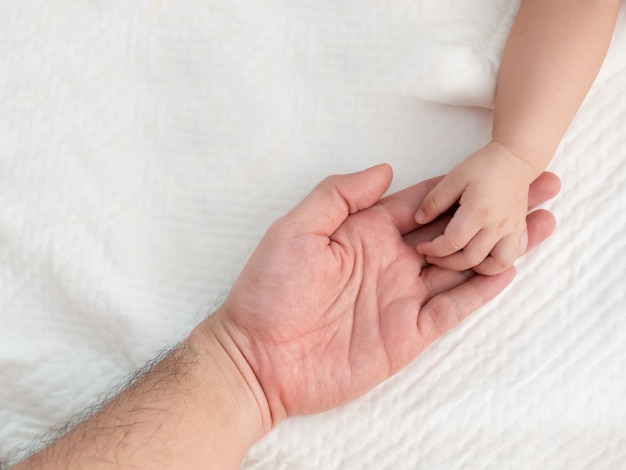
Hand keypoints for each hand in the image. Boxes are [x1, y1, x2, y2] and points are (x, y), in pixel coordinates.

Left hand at [206, 164, 558, 429]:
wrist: (259, 357)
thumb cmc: (269, 290)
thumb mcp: (296, 230)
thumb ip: (339, 196)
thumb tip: (385, 170)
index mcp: (366, 232)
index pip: (424, 203)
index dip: (461, 186)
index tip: (496, 166)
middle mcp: (391, 261)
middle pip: (454, 230)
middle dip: (494, 210)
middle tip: (538, 188)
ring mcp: (402, 297)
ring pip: (462, 266)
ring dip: (499, 246)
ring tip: (540, 224)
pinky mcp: (408, 333)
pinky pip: (452, 307)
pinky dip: (480, 290)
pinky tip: (508, 269)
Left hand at [415, 142, 540, 274]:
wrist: (516, 159)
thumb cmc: (483, 166)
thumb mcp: (453, 178)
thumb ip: (434, 200)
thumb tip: (418, 219)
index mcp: (477, 211)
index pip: (452, 242)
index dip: (434, 249)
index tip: (422, 247)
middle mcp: (496, 225)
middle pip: (471, 258)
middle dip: (447, 263)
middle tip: (433, 257)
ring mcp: (511, 230)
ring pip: (496, 265)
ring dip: (476, 268)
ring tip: (459, 261)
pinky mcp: (519, 232)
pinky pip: (511, 257)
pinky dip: (497, 264)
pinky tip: (481, 258)